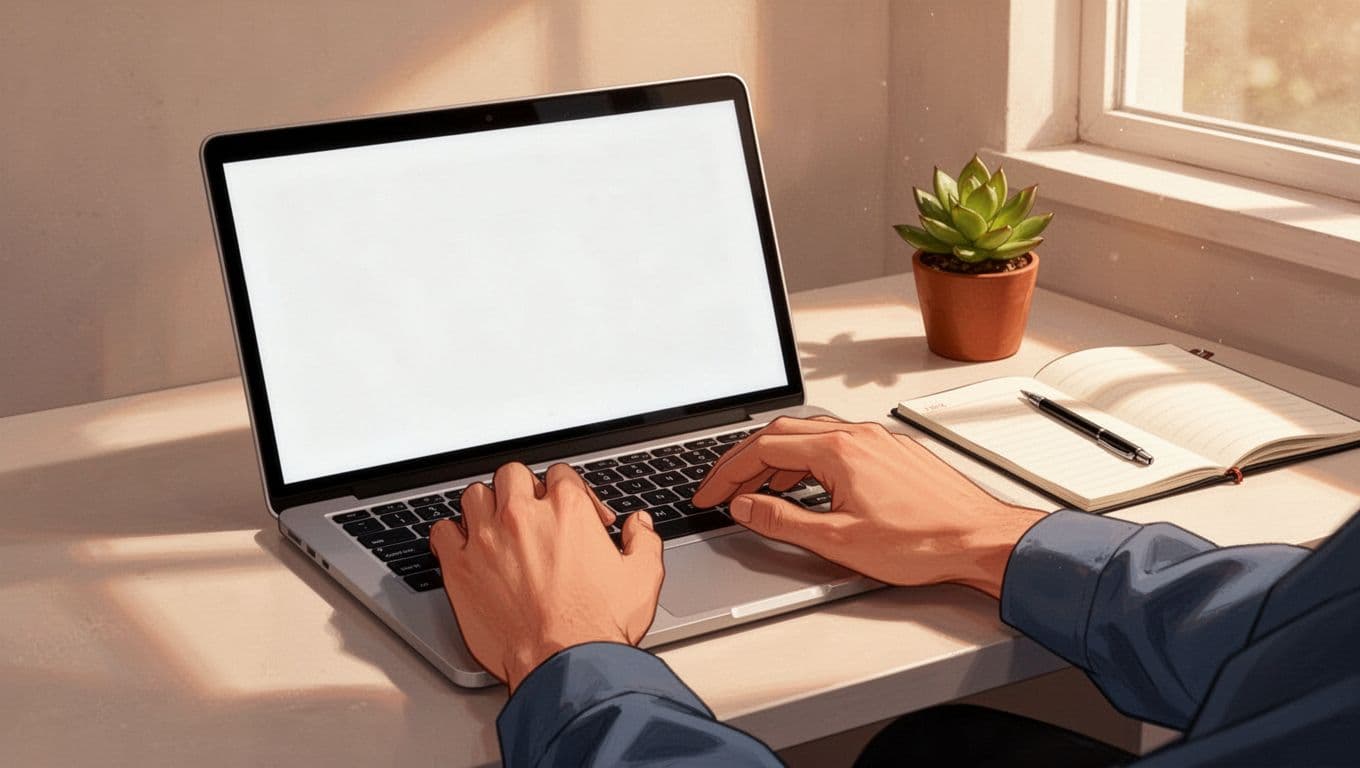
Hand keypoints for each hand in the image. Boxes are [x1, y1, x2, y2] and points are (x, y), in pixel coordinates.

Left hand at [430, 462, 663, 691]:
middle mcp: (523, 515)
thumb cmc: (597, 626)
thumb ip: (643, 542)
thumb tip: (638, 525)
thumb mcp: (641, 578)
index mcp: (567, 510)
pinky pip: (442, 531)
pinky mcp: (460, 567)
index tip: (572, 514)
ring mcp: (487, 539)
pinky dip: (451, 535)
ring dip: (486, 506)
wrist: (563, 665)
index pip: (559, 474)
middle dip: (524, 491)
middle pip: (513, 475)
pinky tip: (464, 546)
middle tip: (532, 515)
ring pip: (475, 495)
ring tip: (496, 526)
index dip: (568, 491)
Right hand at [693, 417, 1044, 597]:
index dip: (727, 472)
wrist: (982, 540)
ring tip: (759, 492)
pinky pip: (837, 444)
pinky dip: (809, 461)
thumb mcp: (838, 541)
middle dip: (746, 460)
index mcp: (839, 451)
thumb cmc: (924, 543)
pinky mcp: (893, 453)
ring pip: (811, 437)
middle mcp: (857, 436)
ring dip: (777, 460)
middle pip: (783, 434)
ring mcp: (877, 441)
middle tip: (724, 488)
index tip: (709, 493)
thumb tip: (745, 506)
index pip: (764, 448)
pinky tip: (810, 486)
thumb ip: (782, 520)